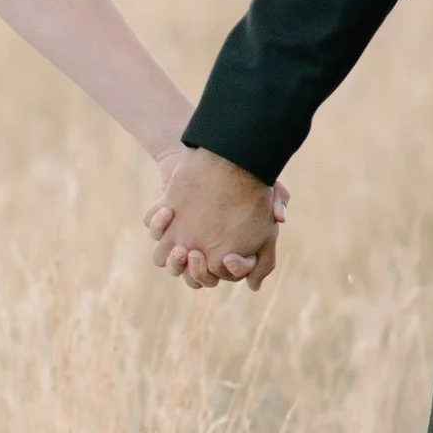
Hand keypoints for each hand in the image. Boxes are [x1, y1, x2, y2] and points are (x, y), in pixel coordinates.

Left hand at [144, 145, 283, 290]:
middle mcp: (199, 250)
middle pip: (192, 278)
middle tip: (195, 254)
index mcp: (225, 252)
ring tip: (179, 248)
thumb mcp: (269, 193)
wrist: (222, 154)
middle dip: (194, 271)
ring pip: (166, 260)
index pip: (223, 276)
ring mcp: (178, 235)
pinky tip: (168, 210)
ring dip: (171, 260)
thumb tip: (278, 223)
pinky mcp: (163, 218)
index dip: (227, 272)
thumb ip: (277, 212)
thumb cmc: (247, 177)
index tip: (231, 258)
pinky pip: (154, 230)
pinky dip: (157, 224)